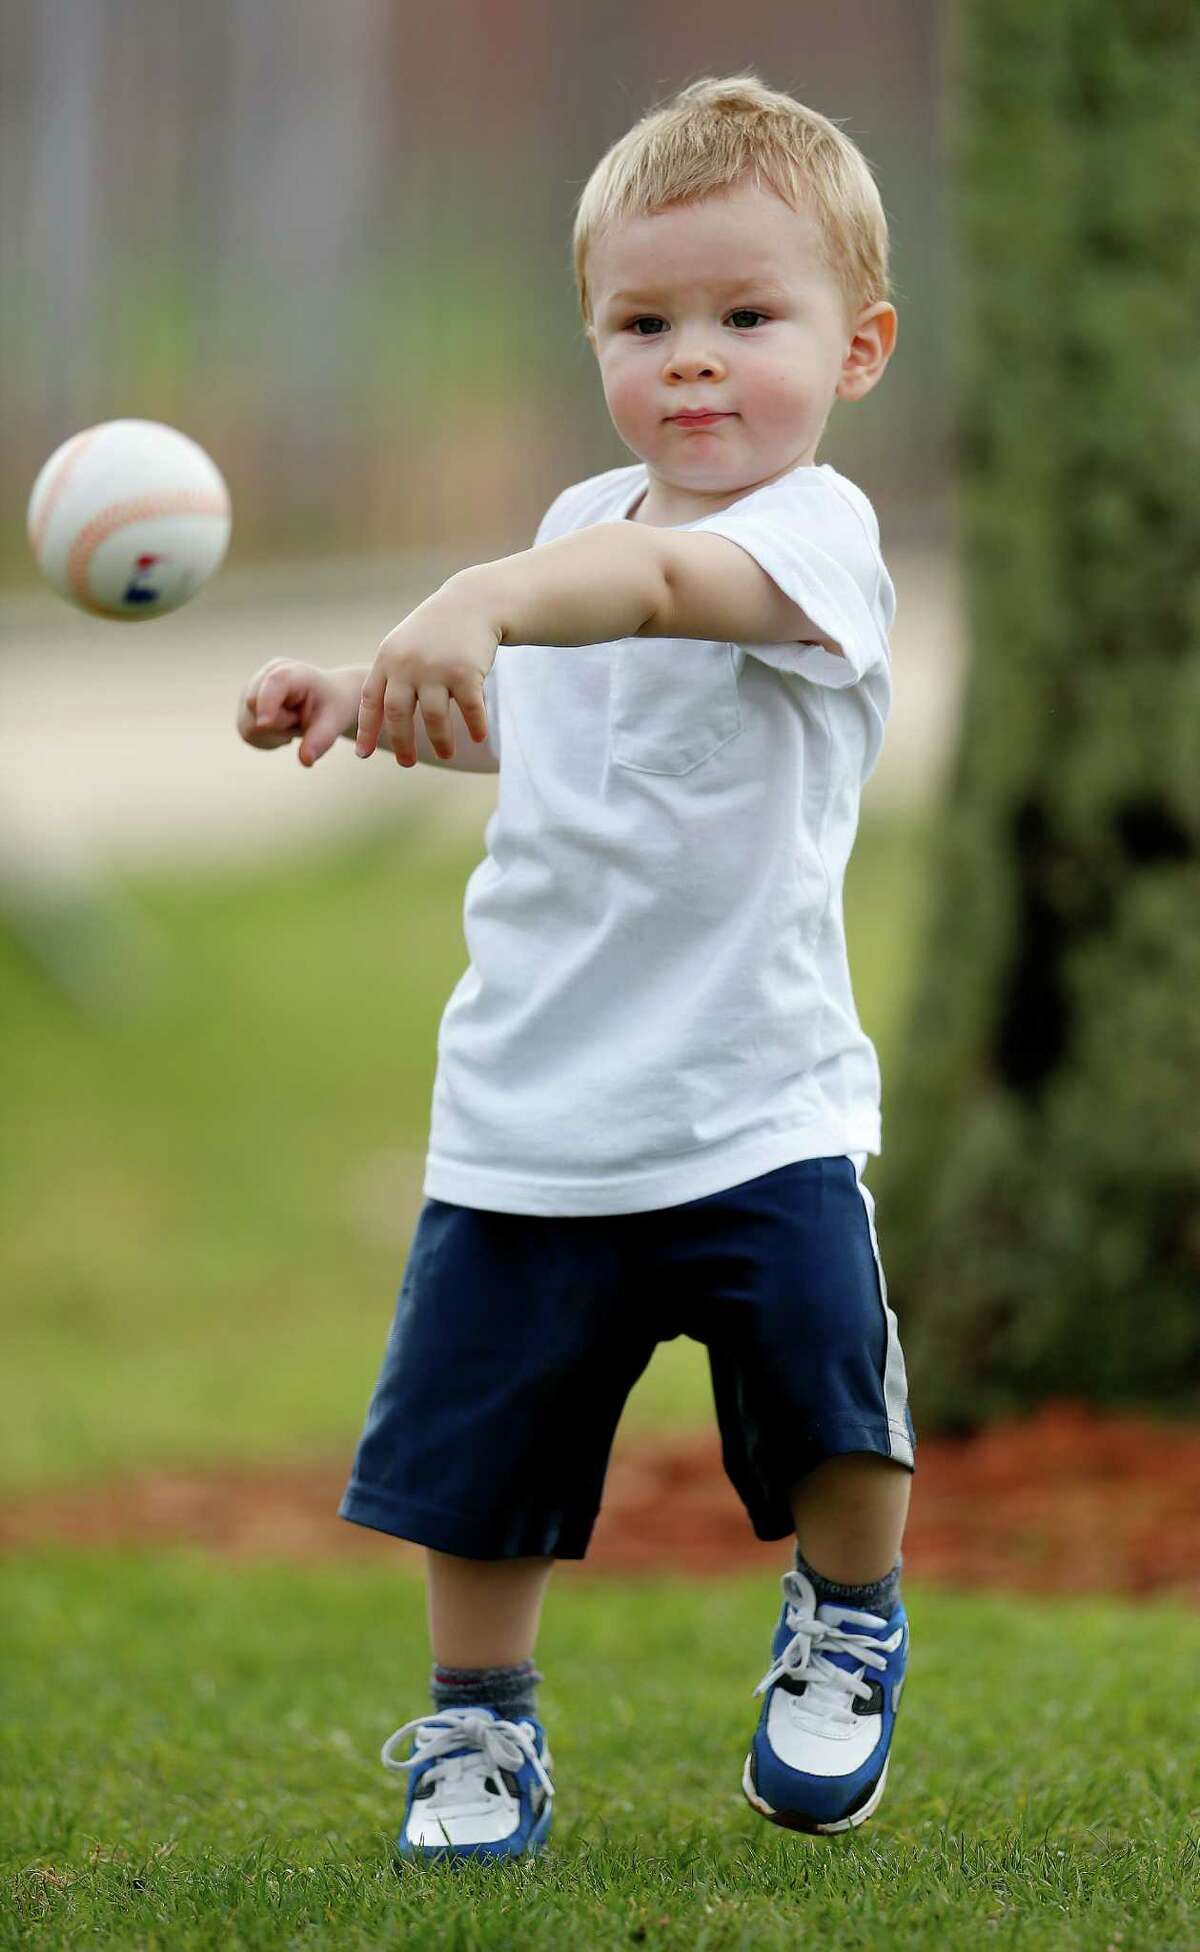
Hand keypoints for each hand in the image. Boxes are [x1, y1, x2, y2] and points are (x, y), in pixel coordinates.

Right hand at [237, 659, 353, 767]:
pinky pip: (248, 734)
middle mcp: (264, 676)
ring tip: (291, 722)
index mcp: (292, 672)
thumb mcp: (333, 722)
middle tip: (299, 719)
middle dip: (279, 726)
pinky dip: (266, 739)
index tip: (265, 724)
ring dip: (273, 734)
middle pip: (255, 710)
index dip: (266, 703)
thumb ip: (320, 740)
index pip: (273, 683)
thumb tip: (305, 761)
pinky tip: (281, 728)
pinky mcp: (245, 709)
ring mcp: (250, 691)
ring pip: (249, 726)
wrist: (324, 701)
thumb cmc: (331, 707)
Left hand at [356, 586, 498, 765]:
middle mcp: (408, 665)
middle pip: (398, 715)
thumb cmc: (435, 630)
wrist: (472, 602)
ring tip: (445, 755)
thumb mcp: (404, 646)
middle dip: (402, 743)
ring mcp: (437, 668)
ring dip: (440, 741)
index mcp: (388, 660)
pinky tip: (478, 737)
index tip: (363, 754)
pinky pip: (469, 710)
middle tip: (406, 764)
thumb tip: (380, 720)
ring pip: (433, 718)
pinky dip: (475, 726)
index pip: (371, 701)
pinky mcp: (466, 672)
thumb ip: (391, 676)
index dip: (367, 729)